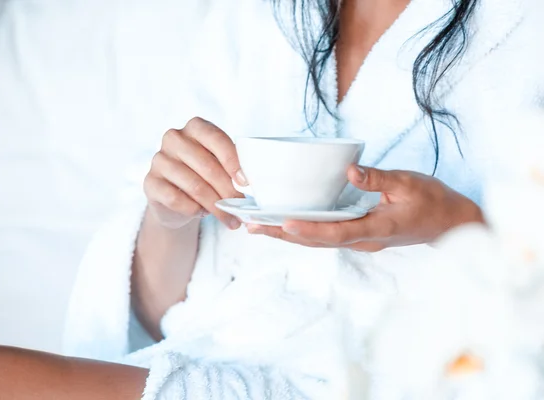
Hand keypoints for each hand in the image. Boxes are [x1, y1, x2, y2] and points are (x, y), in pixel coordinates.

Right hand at [144, 117, 246, 229]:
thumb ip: (231, 168)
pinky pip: (175, 199)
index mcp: (195, 127)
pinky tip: (202, 213)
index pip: (216, 139)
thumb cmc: (204, 177)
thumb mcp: (219, 166)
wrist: (176, 200)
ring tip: (228, 218)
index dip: (233, 161)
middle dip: (227, 190)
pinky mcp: (150, 182)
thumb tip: (246, 184)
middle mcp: (174, 138)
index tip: (245, 182)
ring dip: (215, 205)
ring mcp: (159, 159)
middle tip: (240, 207)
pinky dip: (193, 209)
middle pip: (207, 166)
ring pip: (194, 185)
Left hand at [248, 166, 484, 251]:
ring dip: (288, 235)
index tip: (283, 224)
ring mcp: (360, 241)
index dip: (309, 229)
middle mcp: (363, 240)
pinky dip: (303, 231)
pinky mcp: (359, 235)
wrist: (450, 224)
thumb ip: (379, 178)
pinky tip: (286, 223)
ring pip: (318, 241)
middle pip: (317, 241)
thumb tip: (350, 170)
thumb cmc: (432, 202)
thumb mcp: (410, 183)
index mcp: (375, 229)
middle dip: (283, 234)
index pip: (336, 231)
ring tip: (259, 227)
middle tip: (252, 227)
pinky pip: (325, 236)